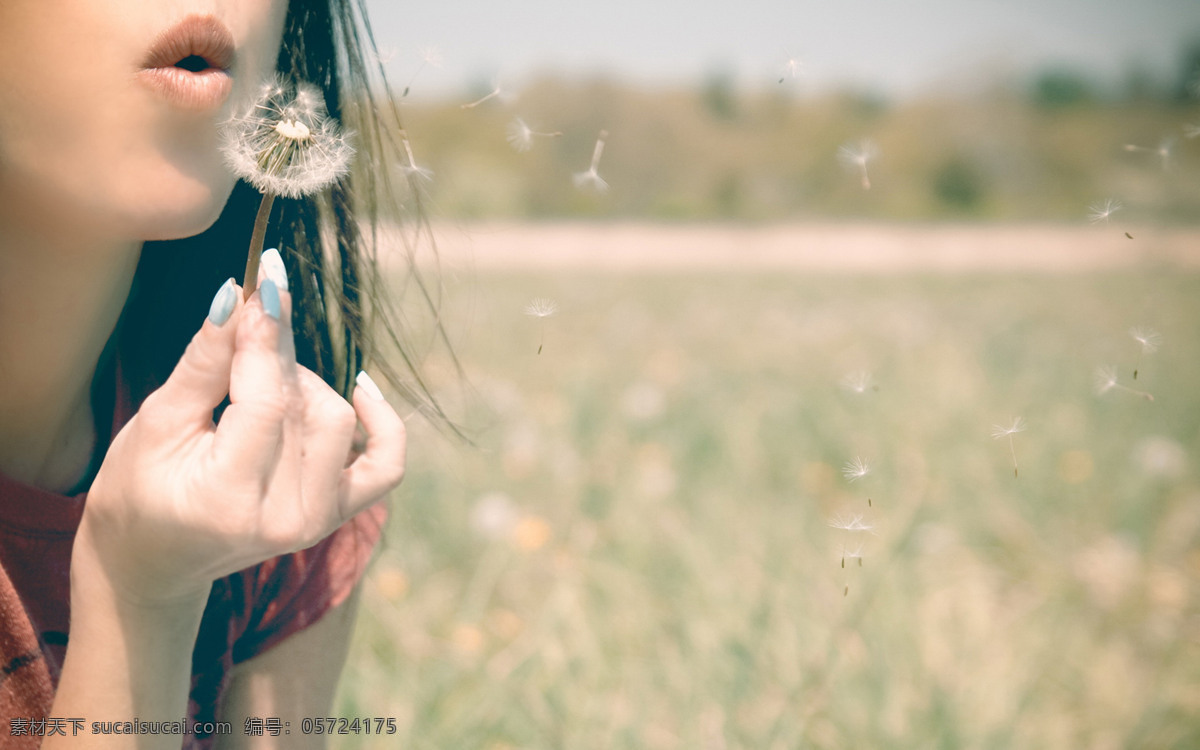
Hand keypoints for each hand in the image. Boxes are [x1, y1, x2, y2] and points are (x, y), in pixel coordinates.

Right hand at [75, 272, 404, 607]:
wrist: (154, 560)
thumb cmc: (140, 488)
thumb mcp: (157, 422)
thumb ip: (204, 362)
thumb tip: (239, 296)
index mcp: (230, 499)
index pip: (268, 402)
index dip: (267, 337)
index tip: (266, 281)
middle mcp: (287, 518)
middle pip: (307, 407)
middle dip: (275, 356)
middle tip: (245, 330)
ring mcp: (319, 521)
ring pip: (339, 420)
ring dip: (304, 386)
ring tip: (256, 386)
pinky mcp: (339, 515)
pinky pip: (386, 462)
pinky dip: (380, 421)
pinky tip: (359, 388)